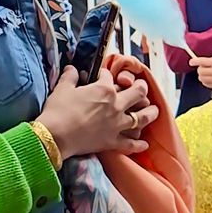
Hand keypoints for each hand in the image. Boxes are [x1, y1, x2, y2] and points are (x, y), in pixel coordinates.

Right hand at [36, 66, 155, 157]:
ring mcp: (117, 125)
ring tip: (155, 111)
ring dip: (150, 114)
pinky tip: (145, 144)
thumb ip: (70, 77)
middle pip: (137, 94)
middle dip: (141, 88)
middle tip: (142, 87)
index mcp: (104, 90)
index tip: (104, 75)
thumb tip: (72, 68)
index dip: (106, 74)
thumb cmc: (58, 110)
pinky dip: (139, 144)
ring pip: (141, 118)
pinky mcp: (113, 141)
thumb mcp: (62, 89)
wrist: (56, 135)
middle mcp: (116, 106)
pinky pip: (131, 144)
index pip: (109, 77)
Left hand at [189, 55, 211, 90]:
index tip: (191, 62)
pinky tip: (209, 79)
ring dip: (202, 75)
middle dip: (200, 69)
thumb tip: (198, 62)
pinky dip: (205, 81)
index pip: (202, 61)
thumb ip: (209, 60)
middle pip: (200, 71)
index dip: (194, 61)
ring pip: (201, 78)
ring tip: (206, 74)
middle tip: (203, 68)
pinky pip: (206, 84)